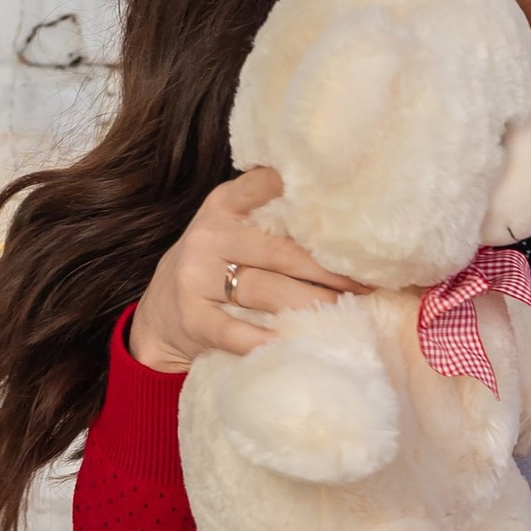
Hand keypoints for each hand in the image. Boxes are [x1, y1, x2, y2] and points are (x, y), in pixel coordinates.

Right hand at [130, 166, 364, 371]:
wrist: (160, 313)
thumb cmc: (218, 265)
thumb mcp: (234, 228)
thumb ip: (274, 217)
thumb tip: (349, 218)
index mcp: (226, 204)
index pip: (268, 188)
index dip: (310, 198)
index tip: (351, 210)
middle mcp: (210, 235)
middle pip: (282, 250)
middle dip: (331, 269)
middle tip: (369, 283)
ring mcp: (196, 277)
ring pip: (266, 290)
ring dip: (313, 303)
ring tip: (350, 312)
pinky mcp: (192, 318)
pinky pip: (233, 331)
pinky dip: (263, 339)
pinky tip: (292, 342)